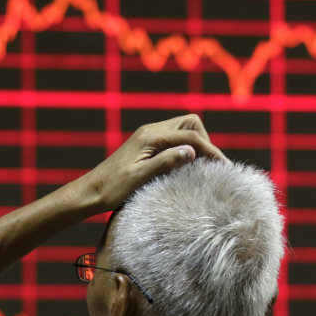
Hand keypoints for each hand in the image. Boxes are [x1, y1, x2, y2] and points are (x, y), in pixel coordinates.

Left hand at [85, 114, 226, 210]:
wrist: (90, 192)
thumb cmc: (112, 188)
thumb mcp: (139, 178)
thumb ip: (165, 162)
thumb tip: (192, 151)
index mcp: (150, 137)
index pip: (190, 136)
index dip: (211, 151)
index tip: (225, 168)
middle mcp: (151, 132)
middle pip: (191, 123)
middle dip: (205, 141)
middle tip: (212, 165)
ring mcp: (149, 137)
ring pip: (184, 129)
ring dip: (197, 144)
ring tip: (204, 167)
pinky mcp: (148, 146)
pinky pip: (175, 139)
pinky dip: (186, 149)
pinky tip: (188, 167)